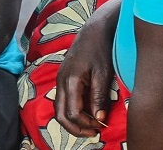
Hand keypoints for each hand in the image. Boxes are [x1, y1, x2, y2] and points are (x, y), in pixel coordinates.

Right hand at [54, 16, 115, 136]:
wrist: (94, 29)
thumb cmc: (101, 48)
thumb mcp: (104, 73)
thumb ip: (99, 97)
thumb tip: (99, 119)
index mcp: (71, 80)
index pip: (72, 113)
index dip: (86, 124)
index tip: (101, 126)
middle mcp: (61, 81)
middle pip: (60, 115)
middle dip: (75, 128)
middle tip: (93, 132)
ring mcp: (60, 79)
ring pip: (58, 108)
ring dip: (71, 120)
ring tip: (89, 125)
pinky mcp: (63, 77)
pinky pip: (62, 100)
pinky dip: (70, 110)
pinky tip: (86, 111)